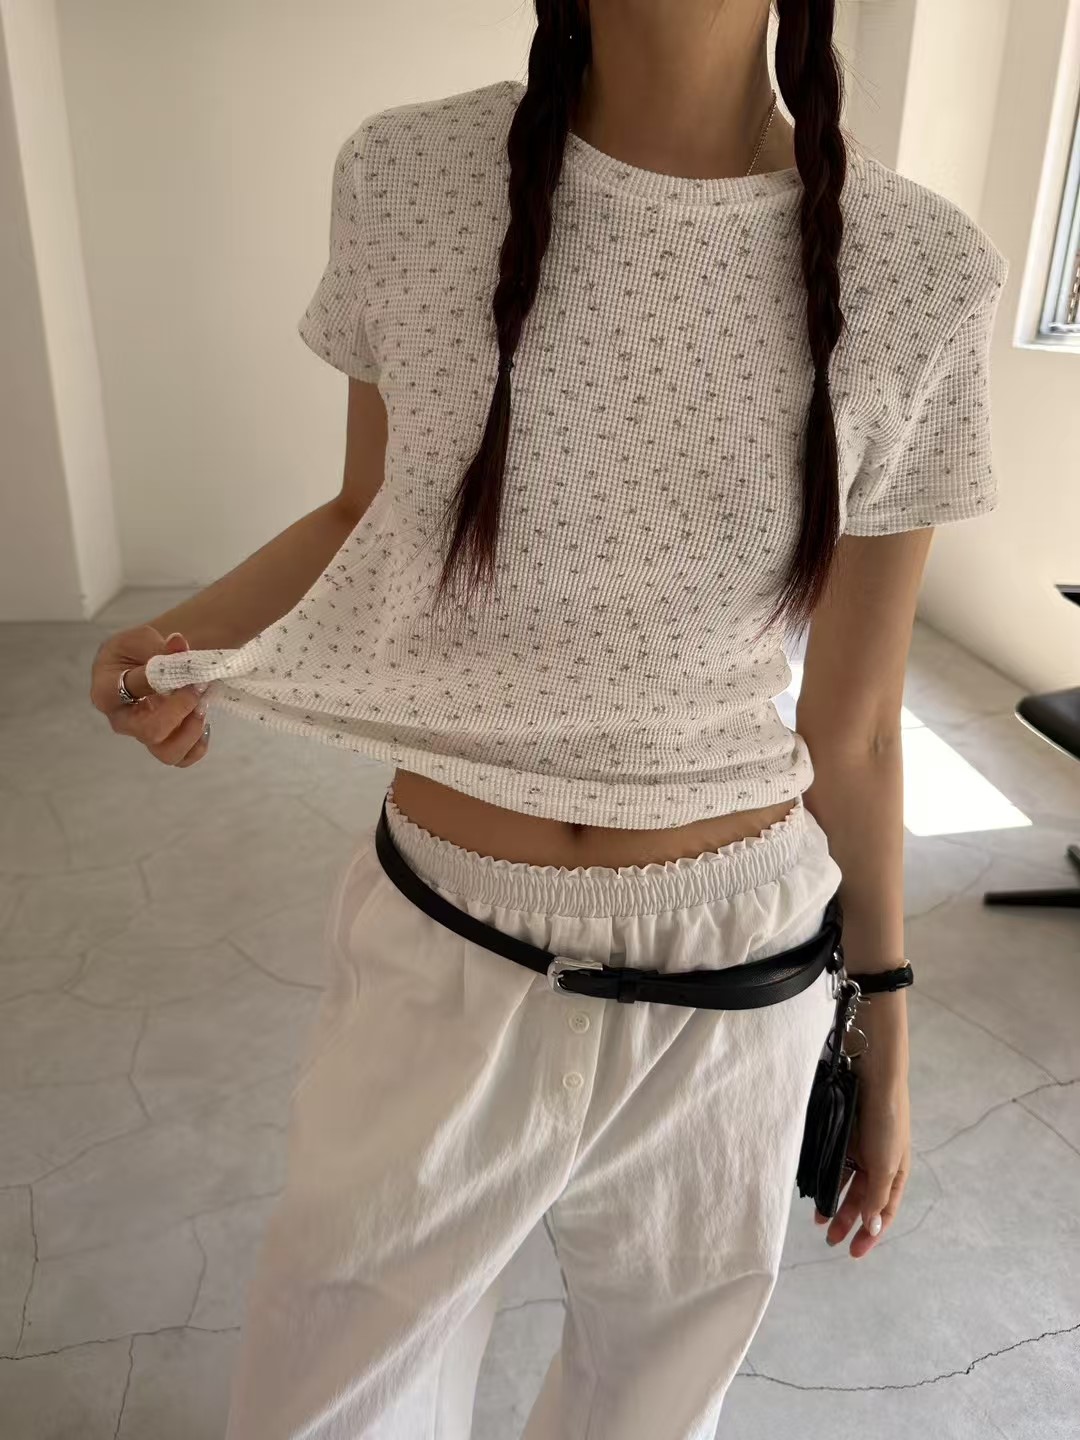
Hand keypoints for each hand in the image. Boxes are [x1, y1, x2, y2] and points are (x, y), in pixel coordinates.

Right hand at [90, 626, 211, 767]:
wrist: (140, 663)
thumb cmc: (133, 652)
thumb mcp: (140, 639)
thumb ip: (159, 646)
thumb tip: (178, 644)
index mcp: (107, 691)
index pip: (134, 689)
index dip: (165, 679)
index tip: (185, 668)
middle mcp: (122, 720)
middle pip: (150, 732)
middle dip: (181, 710)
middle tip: (197, 688)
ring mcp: (143, 735)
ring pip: (167, 754)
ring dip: (192, 732)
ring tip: (202, 708)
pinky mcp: (162, 743)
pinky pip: (182, 758)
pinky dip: (197, 745)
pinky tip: (203, 723)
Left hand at [813, 993, 910, 1258]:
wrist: (872, 1073)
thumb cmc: (885, 1119)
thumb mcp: (884, 1164)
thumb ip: (876, 1197)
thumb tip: (872, 1228)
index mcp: (896, 1171)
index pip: (884, 1212)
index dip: (872, 1234)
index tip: (855, 1253)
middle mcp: (878, 1162)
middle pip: (863, 1200)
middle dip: (848, 1221)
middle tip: (830, 1241)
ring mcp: (860, 1148)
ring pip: (846, 1184)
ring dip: (835, 1203)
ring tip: (819, 1221)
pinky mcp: (842, 1134)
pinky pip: (833, 1163)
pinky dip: (825, 1179)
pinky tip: (814, 1190)